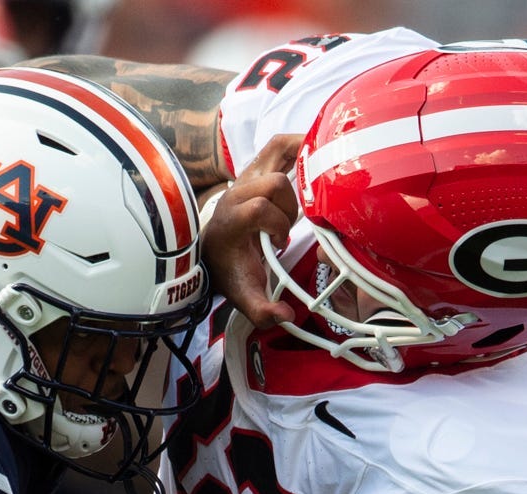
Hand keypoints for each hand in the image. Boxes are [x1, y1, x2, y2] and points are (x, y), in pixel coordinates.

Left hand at [200, 134, 301, 330]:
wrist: (213, 249)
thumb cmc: (231, 270)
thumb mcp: (244, 295)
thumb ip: (262, 310)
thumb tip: (285, 315)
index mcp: (230, 219)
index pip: (258, 207)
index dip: (276, 225)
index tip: (278, 244)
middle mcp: (235, 192)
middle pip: (272, 182)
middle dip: (288, 206)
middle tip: (286, 226)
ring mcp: (246, 176)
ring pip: (278, 155)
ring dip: (295, 180)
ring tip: (299, 200)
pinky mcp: (258, 168)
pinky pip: (279, 145)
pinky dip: (298, 146)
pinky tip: (313, 157)